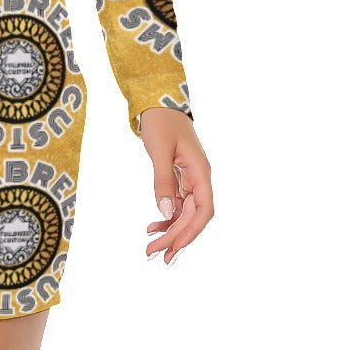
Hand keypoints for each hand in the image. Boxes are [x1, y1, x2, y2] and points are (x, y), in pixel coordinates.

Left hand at [138, 107, 212, 264]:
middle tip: (155, 254)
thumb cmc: (161, 122)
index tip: (175, 247)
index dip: (192, 231)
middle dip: (176, 236)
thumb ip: (163, 181)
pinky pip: (176, 203)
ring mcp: (190, 178)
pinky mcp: (179, 177)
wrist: (158, 102)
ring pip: (184, 212)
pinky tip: (153, 226)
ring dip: (170, 230)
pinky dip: (166, 216)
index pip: (204, 210)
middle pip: (192, 216)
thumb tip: (165, 212)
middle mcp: (199, 178)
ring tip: (152, 246)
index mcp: (201, 172)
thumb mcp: (160, 150)